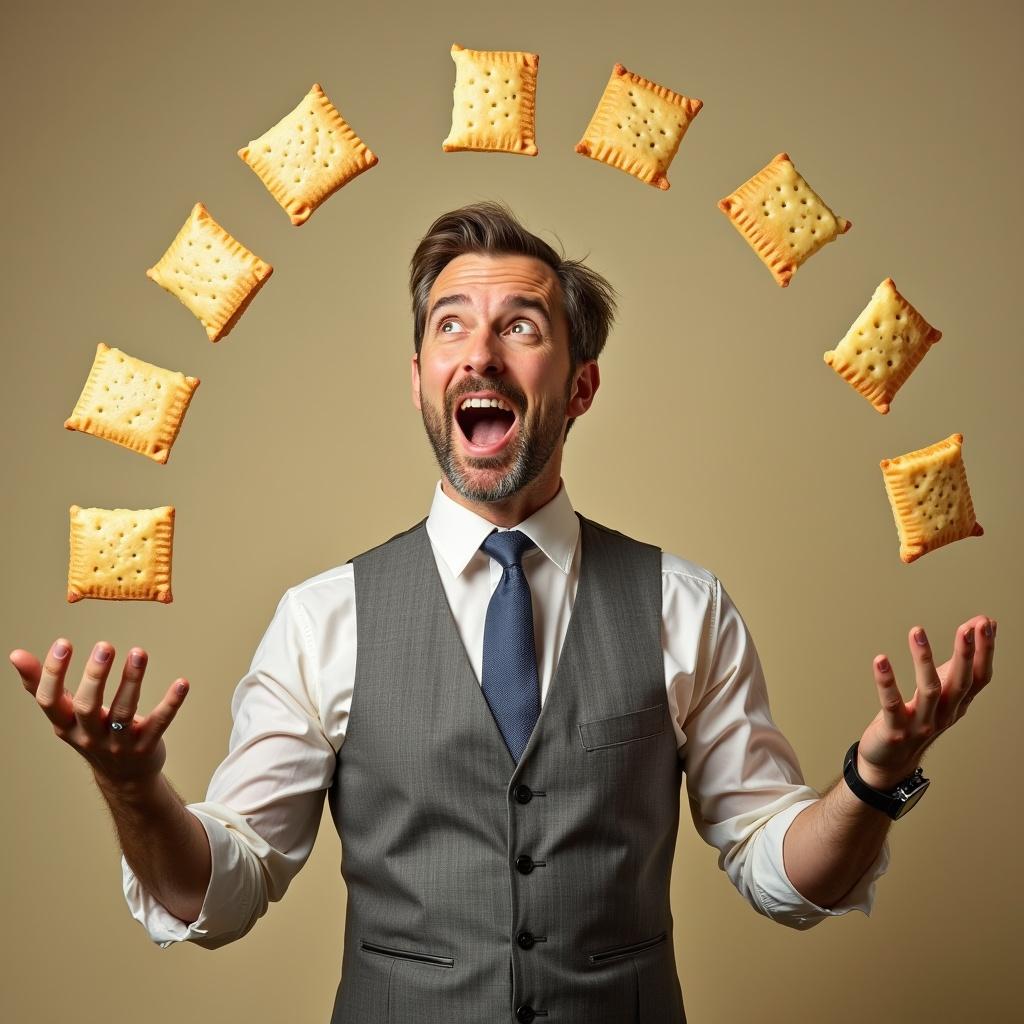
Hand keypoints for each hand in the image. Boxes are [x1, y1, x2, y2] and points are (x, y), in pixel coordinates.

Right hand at [10, 638, 189, 787]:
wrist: (124, 778)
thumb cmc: (92, 734)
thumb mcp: (65, 715)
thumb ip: (42, 685)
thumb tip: (14, 654)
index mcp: (66, 725)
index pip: (50, 701)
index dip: (53, 674)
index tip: (63, 643)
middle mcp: (89, 736)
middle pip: (88, 706)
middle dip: (95, 676)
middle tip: (105, 645)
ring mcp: (118, 743)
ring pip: (124, 712)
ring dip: (132, 681)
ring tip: (139, 652)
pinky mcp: (146, 746)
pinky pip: (158, 723)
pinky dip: (171, 703)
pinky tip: (182, 682)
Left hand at [855, 616, 996, 789]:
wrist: (892, 761)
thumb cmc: (917, 718)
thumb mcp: (942, 689)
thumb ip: (958, 660)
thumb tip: (978, 624)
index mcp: (957, 704)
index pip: (980, 677)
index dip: (985, 651)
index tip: (986, 623)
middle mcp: (944, 714)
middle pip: (961, 682)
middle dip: (966, 654)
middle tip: (970, 627)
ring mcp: (921, 724)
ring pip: (929, 690)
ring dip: (924, 659)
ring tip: (917, 632)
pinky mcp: (895, 730)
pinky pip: (891, 704)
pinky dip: (887, 682)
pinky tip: (880, 660)